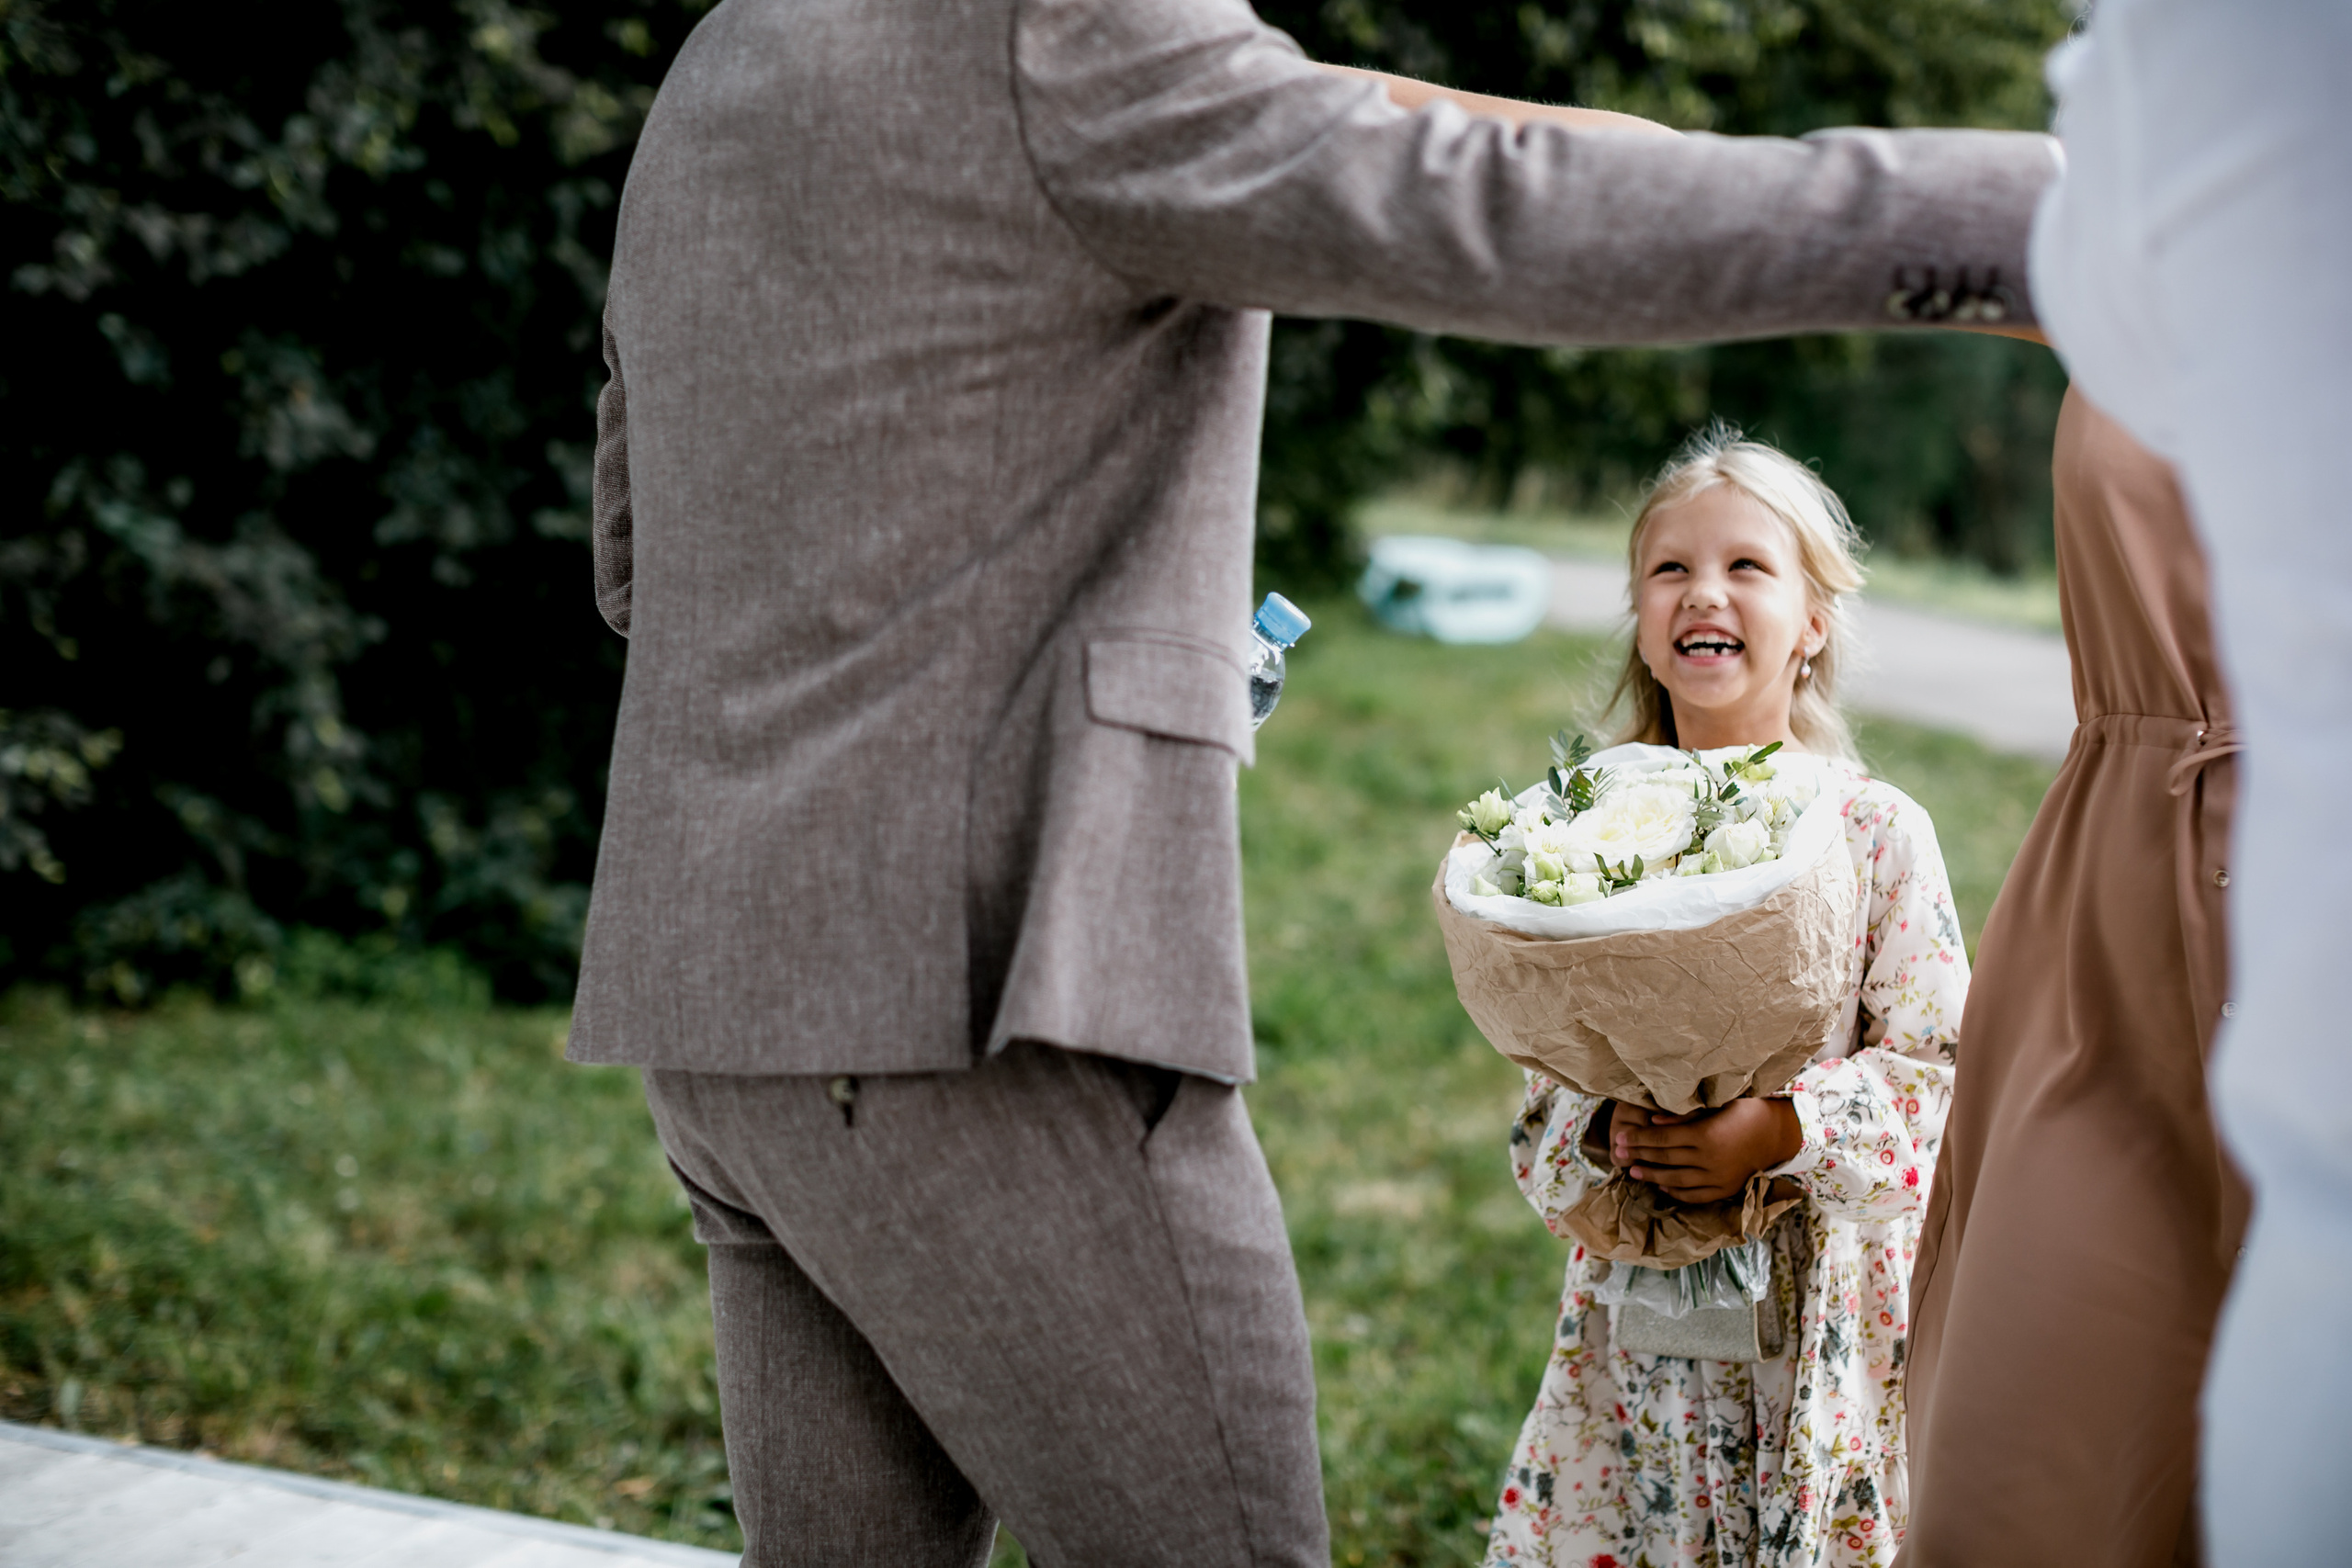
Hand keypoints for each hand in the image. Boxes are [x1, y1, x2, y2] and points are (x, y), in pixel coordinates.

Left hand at [1608, 1098, 1801, 1204]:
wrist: (1777, 1134)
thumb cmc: (1744, 1111)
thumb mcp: (1715, 1106)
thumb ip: (1684, 1117)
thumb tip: (1652, 1120)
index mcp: (1705, 1135)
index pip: (1661, 1139)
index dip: (1638, 1139)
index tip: (1620, 1137)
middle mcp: (1709, 1159)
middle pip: (1664, 1159)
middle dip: (1638, 1156)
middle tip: (1617, 1153)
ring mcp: (1717, 1178)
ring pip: (1676, 1180)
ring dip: (1651, 1176)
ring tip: (1633, 1171)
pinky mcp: (1725, 1189)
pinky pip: (1695, 1196)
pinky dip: (1675, 1192)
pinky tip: (1662, 1187)